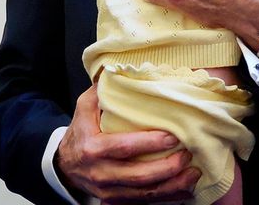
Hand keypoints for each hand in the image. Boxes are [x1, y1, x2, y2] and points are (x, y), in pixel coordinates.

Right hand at [55, 86, 200, 203]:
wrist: (64, 165)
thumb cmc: (81, 132)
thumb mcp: (84, 107)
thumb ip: (102, 88)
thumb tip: (119, 67)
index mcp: (93, 148)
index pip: (125, 147)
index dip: (150, 143)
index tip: (173, 136)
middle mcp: (101, 173)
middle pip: (139, 176)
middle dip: (168, 167)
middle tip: (189, 154)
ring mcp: (108, 191)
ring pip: (144, 194)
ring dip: (172, 186)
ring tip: (194, 174)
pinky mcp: (116, 200)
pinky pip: (143, 203)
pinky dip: (166, 198)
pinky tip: (184, 189)